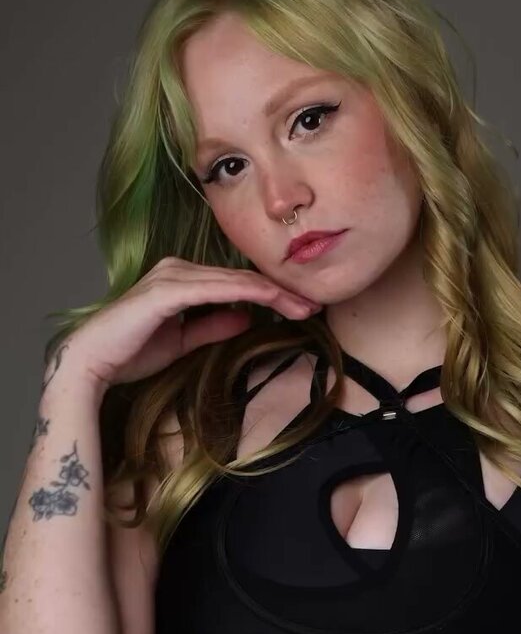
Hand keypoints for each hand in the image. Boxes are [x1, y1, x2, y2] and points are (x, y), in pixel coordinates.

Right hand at [63, 257, 320, 391]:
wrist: (93, 362)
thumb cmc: (131, 351)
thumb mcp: (184, 340)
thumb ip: (214, 326)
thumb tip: (246, 319)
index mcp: (181, 279)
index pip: (235, 284)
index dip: (271, 295)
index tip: (302, 308)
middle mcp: (177, 270)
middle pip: (240, 277)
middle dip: (279, 292)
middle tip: (314, 304)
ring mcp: (172, 277)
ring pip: (233, 280)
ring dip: (271, 293)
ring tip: (302, 306)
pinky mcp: (167, 291)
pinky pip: (216, 289)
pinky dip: (246, 293)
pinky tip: (270, 300)